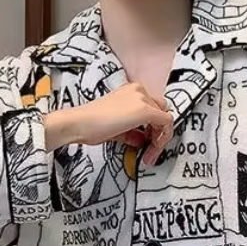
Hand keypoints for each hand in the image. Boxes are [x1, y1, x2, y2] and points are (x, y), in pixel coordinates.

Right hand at [44, 83, 173, 164]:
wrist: (80, 123)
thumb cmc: (91, 125)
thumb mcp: (117, 128)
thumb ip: (133, 132)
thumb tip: (141, 139)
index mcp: (131, 91)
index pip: (152, 108)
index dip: (153, 128)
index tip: (147, 144)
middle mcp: (138, 91)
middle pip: (161, 112)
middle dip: (158, 133)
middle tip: (151, 150)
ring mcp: (142, 99)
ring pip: (164, 118)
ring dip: (160, 138)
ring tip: (150, 154)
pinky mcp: (145, 110)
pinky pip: (166, 123)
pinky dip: (163, 138)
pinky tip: (153, 150)